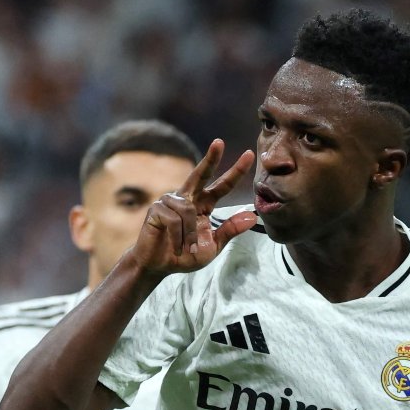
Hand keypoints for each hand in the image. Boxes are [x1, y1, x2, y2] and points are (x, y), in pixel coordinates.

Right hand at [129, 139, 256, 277]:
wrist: (160, 267)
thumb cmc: (185, 255)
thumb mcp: (213, 245)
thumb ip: (230, 230)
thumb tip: (253, 216)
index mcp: (203, 204)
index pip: (222, 186)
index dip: (235, 172)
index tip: (249, 155)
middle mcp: (187, 198)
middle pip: (201, 174)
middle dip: (210, 158)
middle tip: (219, 142)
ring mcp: (170, 201)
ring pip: (188, 211)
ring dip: (190, 235)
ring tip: (187, 248)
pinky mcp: (156, 209)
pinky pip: (174, 220)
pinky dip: (179, 237)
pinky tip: (175, 246)